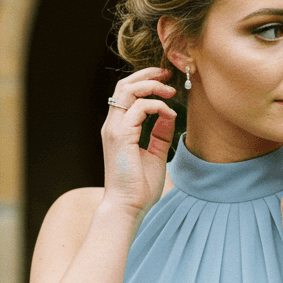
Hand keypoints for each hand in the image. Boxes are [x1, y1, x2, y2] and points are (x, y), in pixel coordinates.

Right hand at [100, 67, 176, 222]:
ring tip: (170, 91)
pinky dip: (156, 106)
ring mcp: (114, 129)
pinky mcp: (121, 136)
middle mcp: (113, 125)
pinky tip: (169, 114)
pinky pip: (138, 108)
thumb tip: (169, 115)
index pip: (126, 93)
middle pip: (124, 85)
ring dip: (151, 85)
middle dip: (147, 75)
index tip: (166, 81)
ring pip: (127, 90)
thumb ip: (160, 133)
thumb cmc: (139, 187)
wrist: (128, 207)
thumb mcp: (155, 154)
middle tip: (168, 75)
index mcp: (119, 128)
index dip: (145, 81)